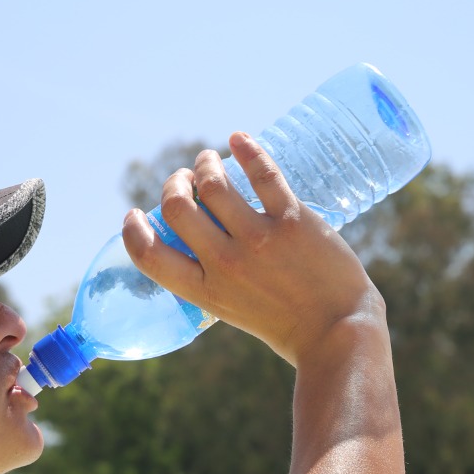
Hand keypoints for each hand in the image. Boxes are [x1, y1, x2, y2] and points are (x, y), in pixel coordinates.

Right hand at [121, 132, 384, 365]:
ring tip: (211, 160)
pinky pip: (263, 174)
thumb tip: (202, 245)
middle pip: (177, 207)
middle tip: (186, 179)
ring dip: (206, 164)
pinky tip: (240, 139)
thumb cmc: (290, 328)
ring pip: (214, 183)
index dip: (134, 230)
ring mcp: (258, 240)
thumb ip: (214, 281)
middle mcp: (225, 264)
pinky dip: (247, 150)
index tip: (135, 214)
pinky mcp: (292, 220)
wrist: (339, 334)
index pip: (149, 255)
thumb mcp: (235, 312)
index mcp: (206, 291)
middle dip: (175, 184)